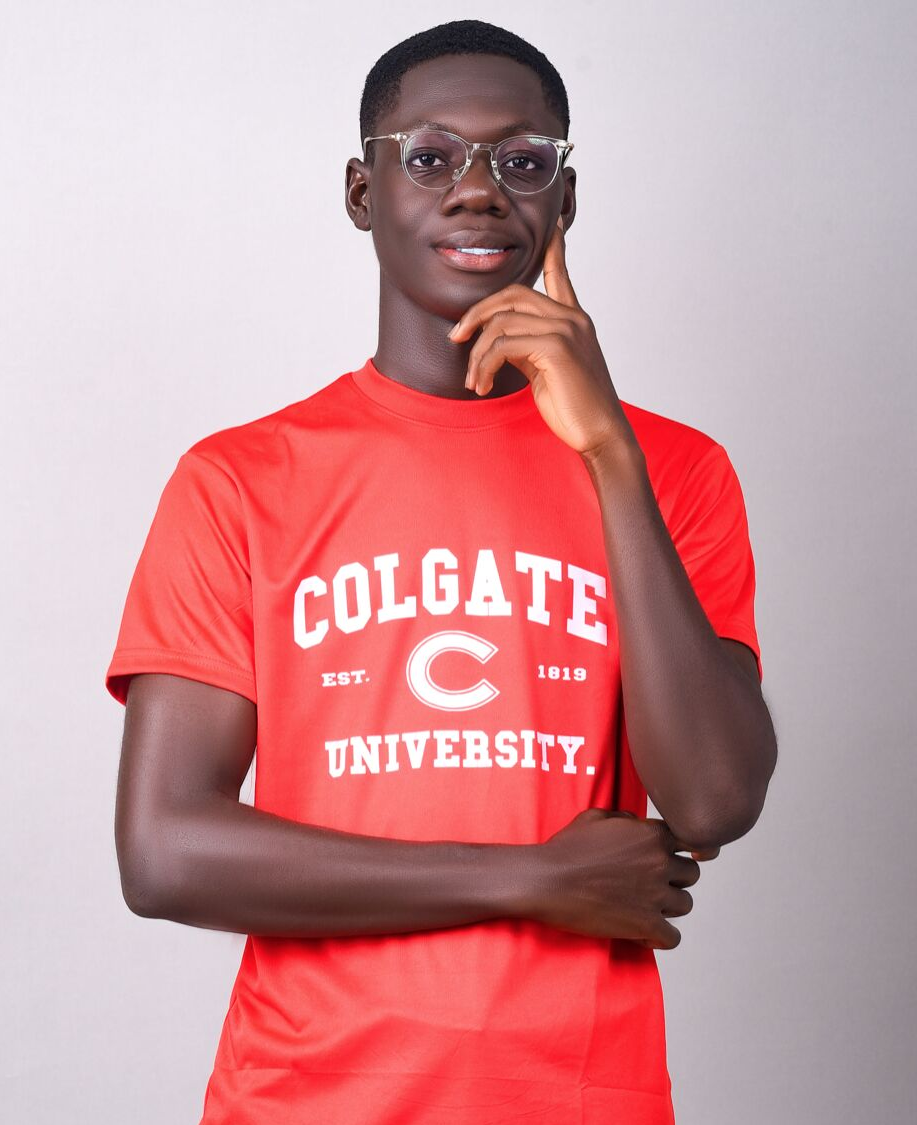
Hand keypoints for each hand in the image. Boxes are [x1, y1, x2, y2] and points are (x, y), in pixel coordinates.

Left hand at [447, 216, 635, 460]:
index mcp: (573, 320)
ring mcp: (566, 330)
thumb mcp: (544, 370)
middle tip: (455, 339)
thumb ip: (525, 347)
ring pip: (501, 322)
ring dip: (476, 353)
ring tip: (473, 381)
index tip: (554, 224)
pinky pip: (503, 345)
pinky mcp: (557, 348)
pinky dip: (483, 365)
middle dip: (476, 314)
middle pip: (511, 294)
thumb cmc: (574, 407)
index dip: (554, 248)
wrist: (600, 434)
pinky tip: (481, 385)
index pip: (560, 274)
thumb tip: (496, 341)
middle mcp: (572, 318)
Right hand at [524, 808, 710, 948]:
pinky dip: (660, 937)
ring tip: (646, 908)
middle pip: (691, 874)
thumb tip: (638, 823)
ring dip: (669, 907)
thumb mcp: (595, 818)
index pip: (689, 842)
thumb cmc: (566, 848)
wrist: (547, 880)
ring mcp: (655, 894)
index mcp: (652, 835)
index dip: (679, 851)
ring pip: (685, 904)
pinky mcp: (646, 924)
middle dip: (675, 879)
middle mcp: (660, 862)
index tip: (671, 860)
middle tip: (653, 885)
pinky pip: (673, 937)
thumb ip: (625, 818)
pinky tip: (643, 933)